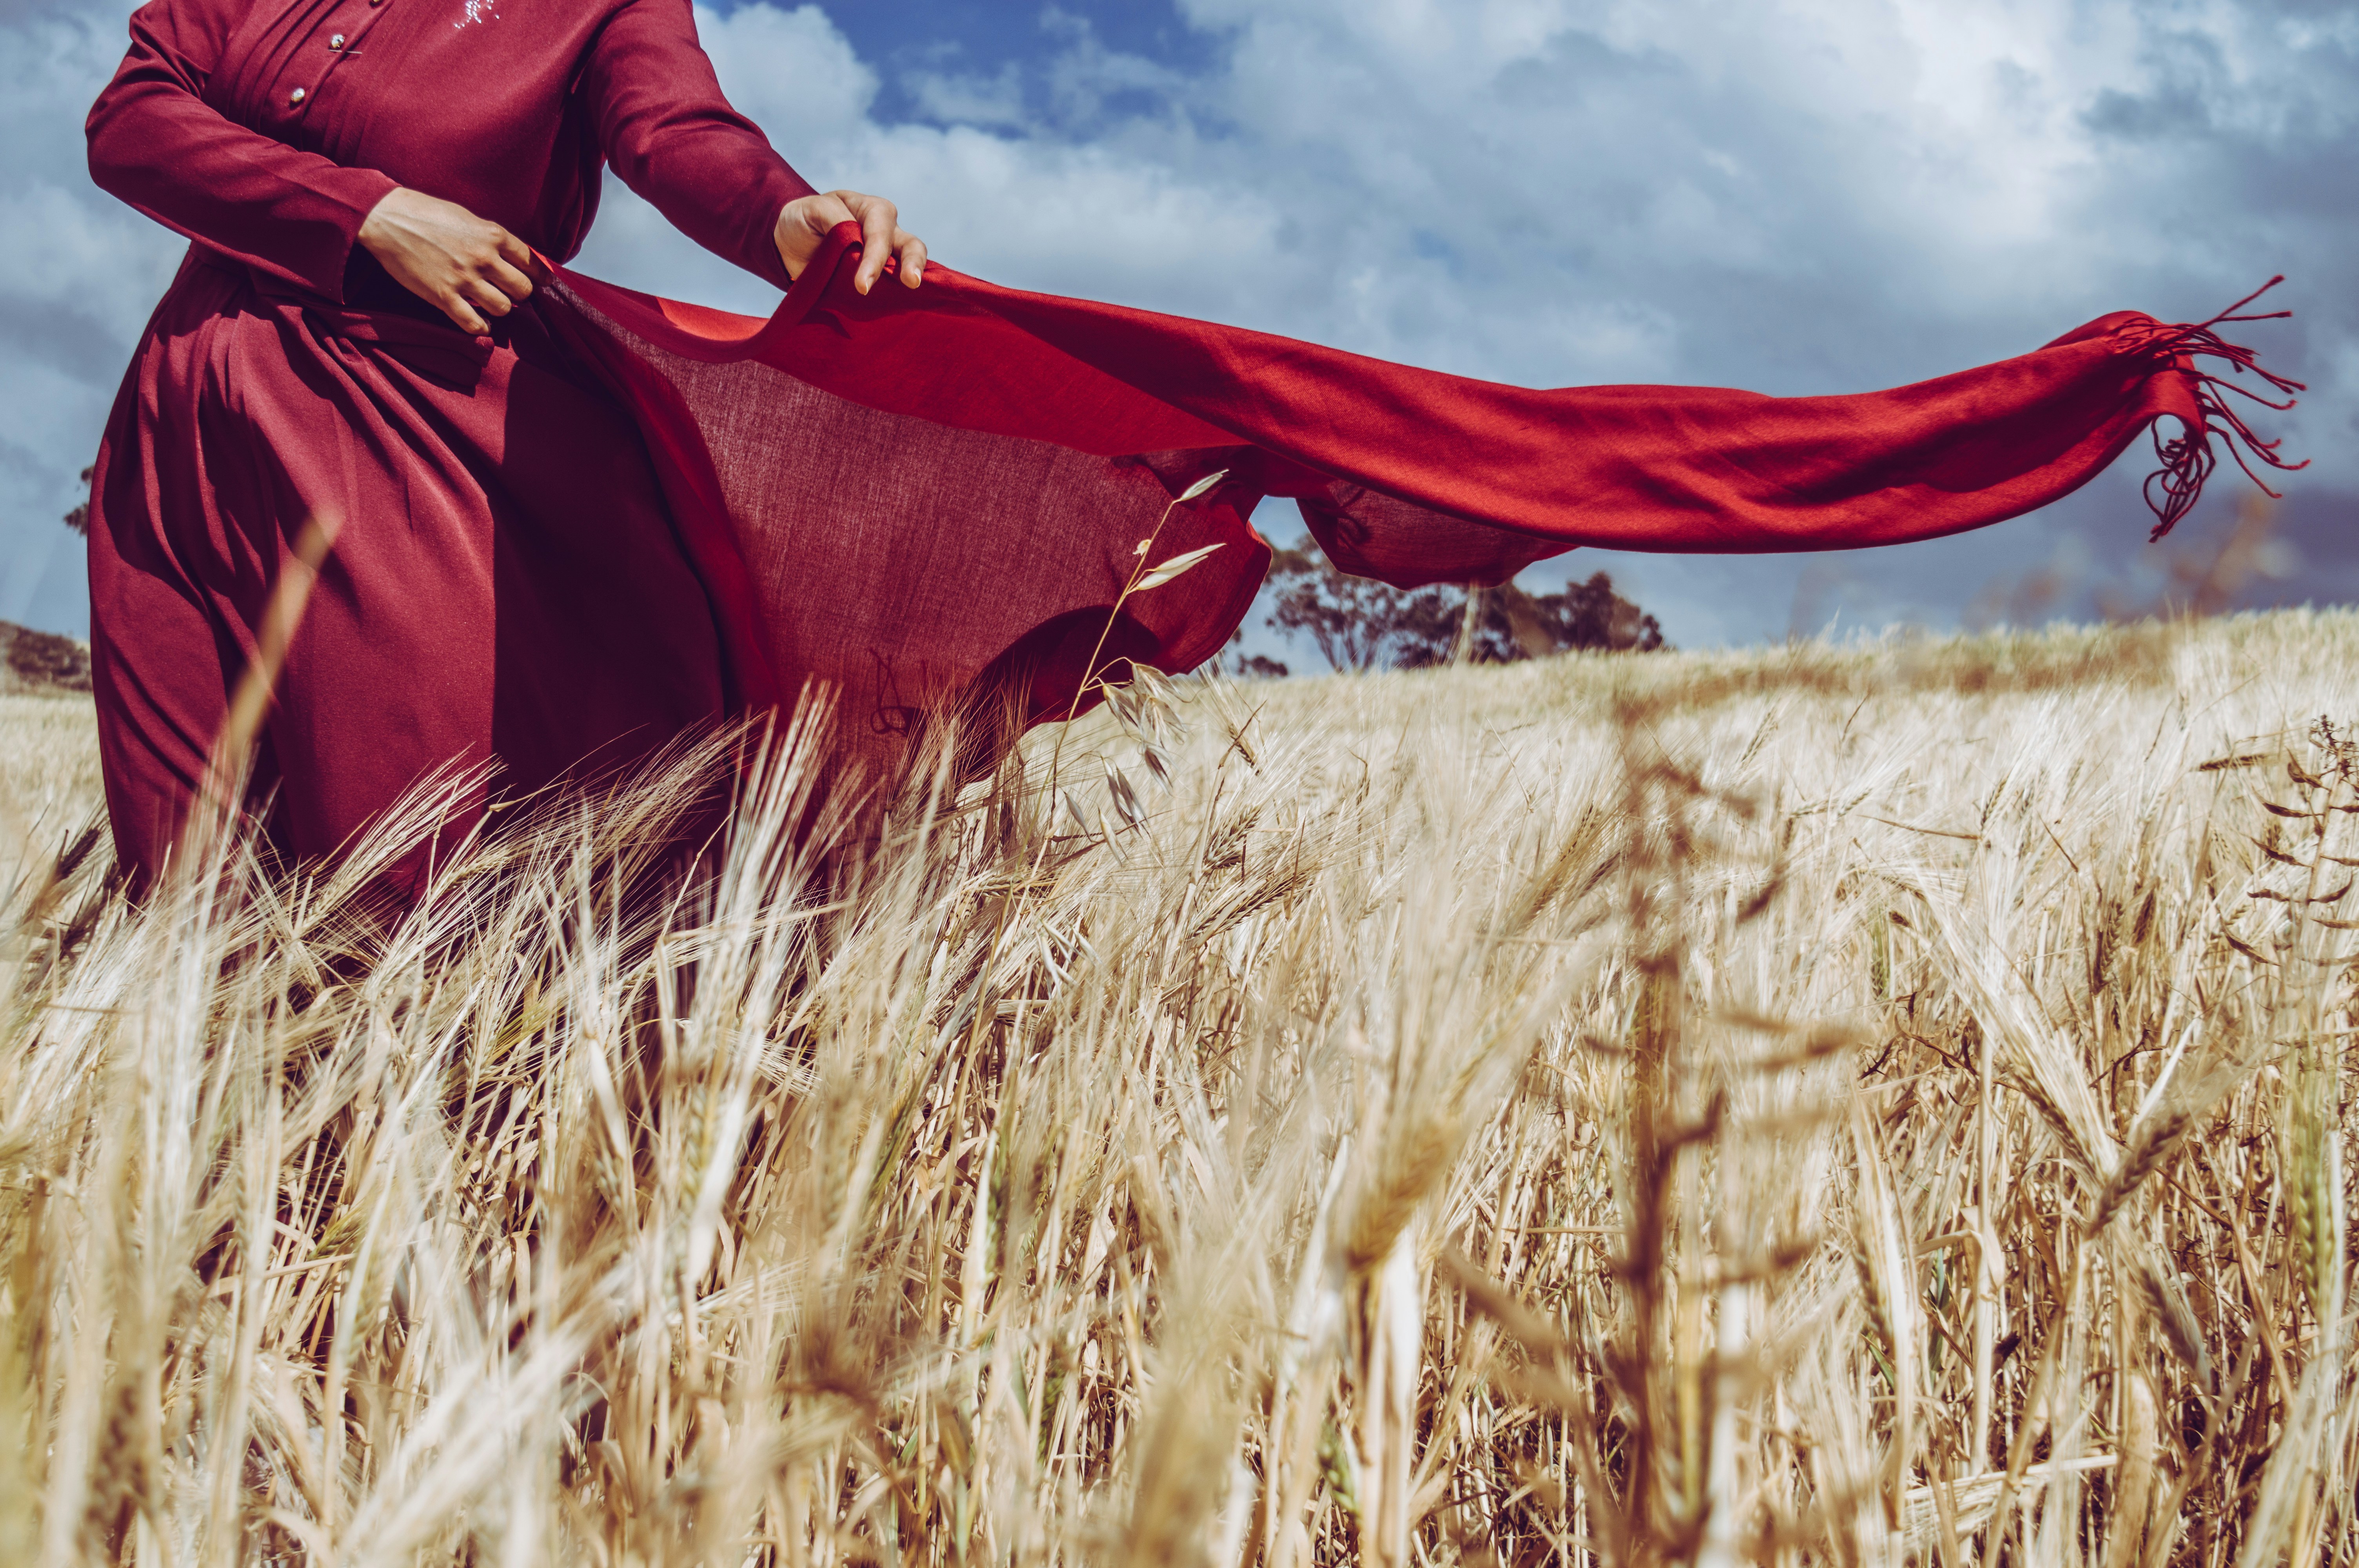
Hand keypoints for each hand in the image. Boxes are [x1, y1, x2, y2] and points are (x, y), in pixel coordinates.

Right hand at [356, 187, 543, 334]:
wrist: (386, 218)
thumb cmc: (426, 214)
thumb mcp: (467, 218)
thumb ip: (491, 238)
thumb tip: (515, 256)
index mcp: (492, 235)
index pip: (531, 262)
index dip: (538, 274)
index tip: (542, 282)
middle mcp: (483, 257)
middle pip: (523, 289)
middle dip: (519, 293)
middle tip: (508, 291)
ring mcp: (464, 278)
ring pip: (503, 308)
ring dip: (499, 308)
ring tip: (489, 302)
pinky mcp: (443, 296)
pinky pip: (475, 324)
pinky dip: (480, 327)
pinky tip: (478, 321)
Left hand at [774, 189, 926, 292]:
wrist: (789, 243)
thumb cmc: (804, 220)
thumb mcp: (813, 209)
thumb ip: (835, 219)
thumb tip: (856, 245)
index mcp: (871, 211)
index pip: (881, 232)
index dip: (874, 259)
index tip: (862, 286)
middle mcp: (885, 232)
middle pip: (911, 245)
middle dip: (913, 263)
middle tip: (911, 282)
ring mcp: (886, 256)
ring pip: (912, 263)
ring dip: (914, 277)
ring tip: (913, 292)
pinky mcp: (881, 279)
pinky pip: (897, 287)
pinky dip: (900, 296)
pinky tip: (899, 308)